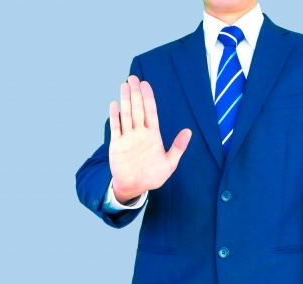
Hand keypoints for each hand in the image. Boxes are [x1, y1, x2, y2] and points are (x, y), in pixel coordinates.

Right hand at [108, 75, 191, 203]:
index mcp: (153, 135)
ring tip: (124, 85)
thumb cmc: (152, 177)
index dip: (148, 98)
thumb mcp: (169, 164)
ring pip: (126, 115)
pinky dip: (114, 117)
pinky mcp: (117, 145)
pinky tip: (114, 104)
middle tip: (133, 78)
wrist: (135, 187)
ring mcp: (127, 138)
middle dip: (135, 94)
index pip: (150, 112)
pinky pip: (116, 128)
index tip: (146, 85)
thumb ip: (178, 148)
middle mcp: (139, 133)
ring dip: (125, 100)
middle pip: (137, 109)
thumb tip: (188, 131)